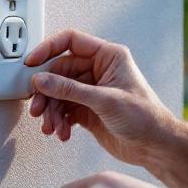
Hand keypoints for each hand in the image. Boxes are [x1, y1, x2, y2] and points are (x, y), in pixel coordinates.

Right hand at [25, 28, 180, 167]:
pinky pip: (64, 110)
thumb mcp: (105, 100)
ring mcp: (92, 91)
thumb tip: (41, 80)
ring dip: (52, 111)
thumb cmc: (145, 117)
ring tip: (51, 127)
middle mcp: (98, 70)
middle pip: (59, 72)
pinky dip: (59, 121)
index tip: (31, 63)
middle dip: (47, 91)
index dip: (48, 49)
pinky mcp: (88, 110)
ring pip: (59, 93)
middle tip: (38, 108)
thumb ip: (70, 90)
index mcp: (108, 56)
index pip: (71, 42)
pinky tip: (62, 132)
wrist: (156, 146)